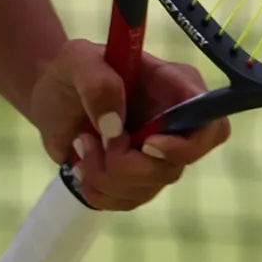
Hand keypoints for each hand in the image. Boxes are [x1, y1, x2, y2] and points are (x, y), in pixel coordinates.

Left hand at [28, 39, 228, 210]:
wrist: (50, 95)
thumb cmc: (71, 69)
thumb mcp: (78, 60)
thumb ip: (97, 83)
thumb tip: (114, 125)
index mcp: (174, 88)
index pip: (211, 126)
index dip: (187, 145)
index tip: (147, 145)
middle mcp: (173, 125)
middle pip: (175, 166)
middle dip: (128, 164)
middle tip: (92, 140)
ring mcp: (155, 156)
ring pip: (148, 187)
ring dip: (105, 174)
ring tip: (81, 143)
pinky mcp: (134, 178)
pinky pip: (126, 201)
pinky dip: (97, 189)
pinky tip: (79, 164)